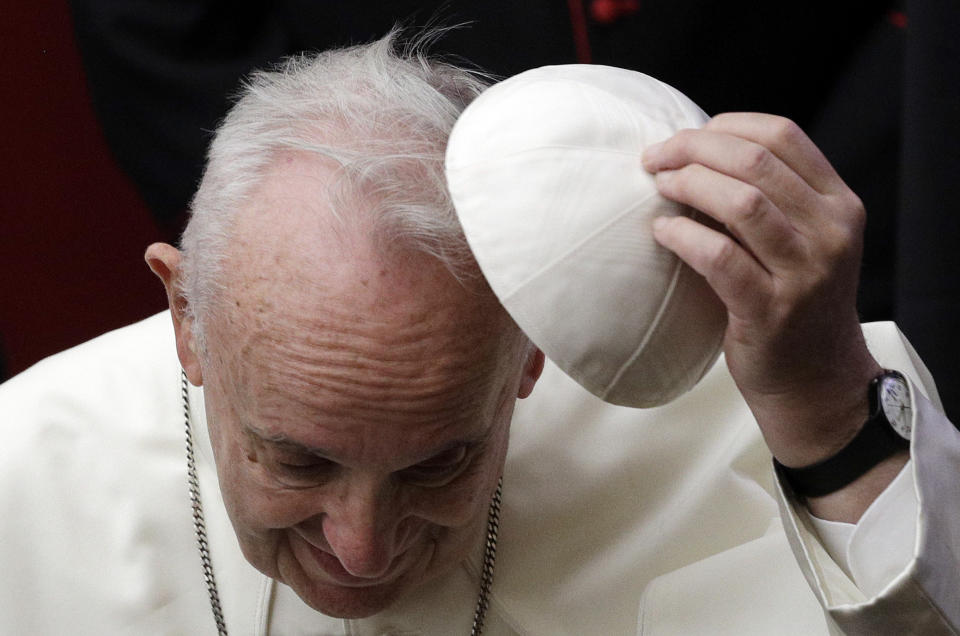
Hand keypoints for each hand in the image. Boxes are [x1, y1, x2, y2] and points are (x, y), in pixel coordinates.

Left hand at [642, 113, 883, 472]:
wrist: (816, 381)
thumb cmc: (793, 302)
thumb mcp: (801, 241)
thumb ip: (769, 198)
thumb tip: (695, 153)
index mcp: (838, 204)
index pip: (782, 135)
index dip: (724, 127)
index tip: (686, 138)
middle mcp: (831, 232)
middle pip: (755, 161)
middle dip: (694, 149)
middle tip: (655, 158)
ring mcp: (806, 273)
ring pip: (743, 202)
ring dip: (689, 185)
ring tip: (658, 186)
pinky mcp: (772, 310)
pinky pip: (720, 257)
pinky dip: (684, 236)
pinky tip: (662, 233)